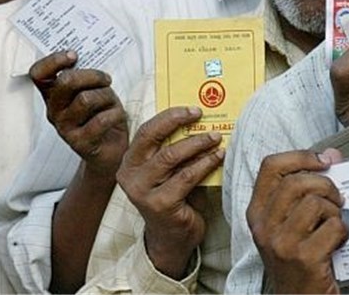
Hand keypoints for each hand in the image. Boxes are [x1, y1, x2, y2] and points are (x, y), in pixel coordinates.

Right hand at [30, 51, 127, 175]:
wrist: (110, 150)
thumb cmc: (102, 114)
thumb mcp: (93, 90)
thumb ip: (85, 77)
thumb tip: (88, 58)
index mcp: (53, 95)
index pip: (38, 74)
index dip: (53, 61)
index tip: (73, 55)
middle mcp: (54, 111)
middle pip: (65, 82)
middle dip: (91, 75)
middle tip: (106, 79)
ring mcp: (65, 128)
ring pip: (86, 99)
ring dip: (106, 96)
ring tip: (112, 102)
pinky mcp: (80, 143)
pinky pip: (100, 121)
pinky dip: (115, 114)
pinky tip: (117, 116)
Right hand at [116, 106, 223, 279]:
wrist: (172, 239)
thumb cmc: (175, 199)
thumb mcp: (170, 171)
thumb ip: (176, 149)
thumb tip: (201, 121)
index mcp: (130, 162)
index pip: (146, 131)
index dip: (169, 116)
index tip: (193, 109)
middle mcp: (130, 175)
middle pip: (154, 138)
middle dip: (180, 122)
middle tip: (203, 116)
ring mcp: (143, 191)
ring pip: (172, 156)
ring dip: (198, 143)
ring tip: (216, 138)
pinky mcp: (160, 204)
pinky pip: (187, 176)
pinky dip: (205, 163)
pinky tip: (218, 157)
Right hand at [247, 149, 345, 293]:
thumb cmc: (298, 259)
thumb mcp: (289, 223)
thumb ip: (305, 188)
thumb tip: (332, 155)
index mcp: (257, 212)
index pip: (271, 166)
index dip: (301, 156)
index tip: (323, 160)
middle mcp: (264, 226)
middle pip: (296, 182)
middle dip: (325, 185)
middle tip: (337, 199)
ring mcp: (282, 243)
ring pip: (315, 203)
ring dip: (335, 210)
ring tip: (336, 222)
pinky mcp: (304, 258)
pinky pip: (333, 227)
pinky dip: (344, 230)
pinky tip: (339, 241)